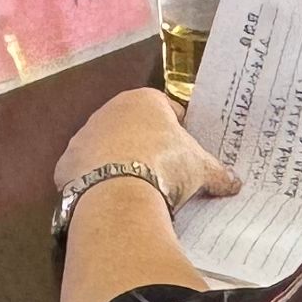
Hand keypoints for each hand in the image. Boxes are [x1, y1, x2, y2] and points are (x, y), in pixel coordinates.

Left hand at [55, 88, 239, 209]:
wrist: (118, 191)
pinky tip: (113, 200)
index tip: (186, 150)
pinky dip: (98, 184)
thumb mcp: (201, 168)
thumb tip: (235, 182)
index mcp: (143, 101)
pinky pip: (86, 172)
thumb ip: (218, 172)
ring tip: (139, 190)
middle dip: (147, 146)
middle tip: (165, 173)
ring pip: (106, 148)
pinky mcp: (66, 163)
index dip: (178, 129)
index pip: (166, 108)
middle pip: (133, 127)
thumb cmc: (165, 165)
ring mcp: (83, 136)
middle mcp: (109, 111)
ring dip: (119, 164)